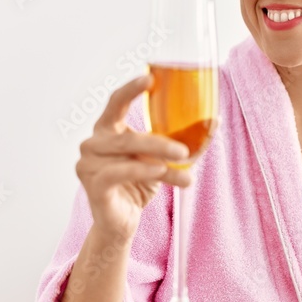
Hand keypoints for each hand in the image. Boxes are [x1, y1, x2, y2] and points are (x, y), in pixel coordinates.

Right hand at [75, 74, 190, 238]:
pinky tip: (160, 173)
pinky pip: (119, 172)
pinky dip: (142, 171)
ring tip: (186, 174)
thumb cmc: (139, 185)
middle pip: (128, 135)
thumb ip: (180, 141)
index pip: (115, 101)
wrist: (122, 222)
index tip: (150, 78)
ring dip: (161, 163)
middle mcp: (92, 143)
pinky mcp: (93, 185)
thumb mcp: (161, 159)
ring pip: (129, 155)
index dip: (131, 89)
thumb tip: (214, 121)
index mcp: (106, 130)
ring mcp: (88, 164)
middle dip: (160, 142)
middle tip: (186, 151)